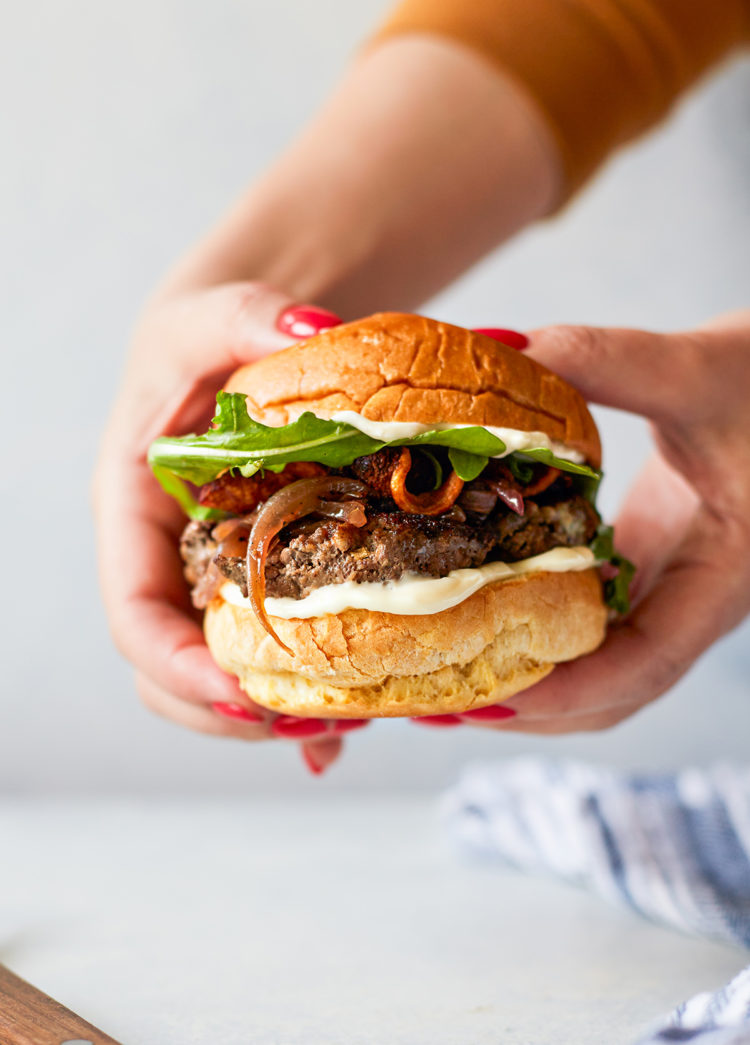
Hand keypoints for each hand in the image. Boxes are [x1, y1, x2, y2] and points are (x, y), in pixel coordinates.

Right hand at [93, 282, 360, 773]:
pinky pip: (267, 657)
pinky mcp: (256, 585)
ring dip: (272, 714)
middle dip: (230, 710)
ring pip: (218, 676)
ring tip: (348, 721)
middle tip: (313, 721)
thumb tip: (317, 332)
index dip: (177, 666)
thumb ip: (247, 317)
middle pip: (170, 670)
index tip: (241, 693)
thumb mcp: (215, 315)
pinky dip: (298, 703)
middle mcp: (167, 560)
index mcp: (136, 514)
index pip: (136, 612)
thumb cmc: (207, 338)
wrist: (234, 351)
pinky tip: (342, 734)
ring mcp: (211, 580)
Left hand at [447, 311, 749, 733]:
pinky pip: (594, 617)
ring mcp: (671, 582)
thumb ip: (606, 359)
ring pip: (601, 662)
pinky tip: (482, 605)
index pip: (646, 664)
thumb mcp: (701, 368)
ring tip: (443, 669)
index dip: (567, 694)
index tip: (484, 700)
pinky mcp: (651, 559)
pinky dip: (540, 627)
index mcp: (722, 576)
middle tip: (436, 701)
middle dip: (527, 704)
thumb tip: (497, 347)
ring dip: (528, 676)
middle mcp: (694, 596)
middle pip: (612, 689)